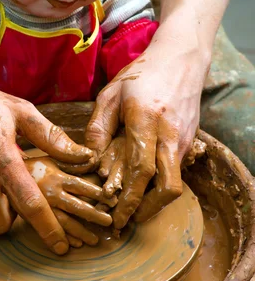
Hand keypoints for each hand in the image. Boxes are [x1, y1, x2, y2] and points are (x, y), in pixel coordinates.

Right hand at [25, 156, 113, 245]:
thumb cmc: (23, 158)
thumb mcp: (44, 149)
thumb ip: (66, 155)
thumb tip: (91, 157)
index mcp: (54, 175)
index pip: (80, 185)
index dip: (96, 193)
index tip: (111, 200)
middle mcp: (47, 191)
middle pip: (75, 206)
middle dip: (93, 215)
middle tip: (109, 222)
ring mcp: (36, 205)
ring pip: (61, 222)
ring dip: (79, 233)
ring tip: (93, 240)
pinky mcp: (24, 214)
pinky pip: (44, 230)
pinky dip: (58, 237)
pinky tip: (70, 244)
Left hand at [85, 37, 206, 228]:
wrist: (180, 60)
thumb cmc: (141, 74)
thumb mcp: (111, 94)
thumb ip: (98, 127)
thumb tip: (89, 160)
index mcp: (146, 119)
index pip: (141, 169)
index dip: (129, 198)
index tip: (116, 217)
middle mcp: (170, 133)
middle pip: (167, 186)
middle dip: (146, 210)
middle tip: (126, 221)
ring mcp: (184, 138)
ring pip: (175, 183)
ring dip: (155, 202)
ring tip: (133, 209)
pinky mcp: (190, 141)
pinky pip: (176, 171)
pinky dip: (160, 185)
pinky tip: (144, 187)